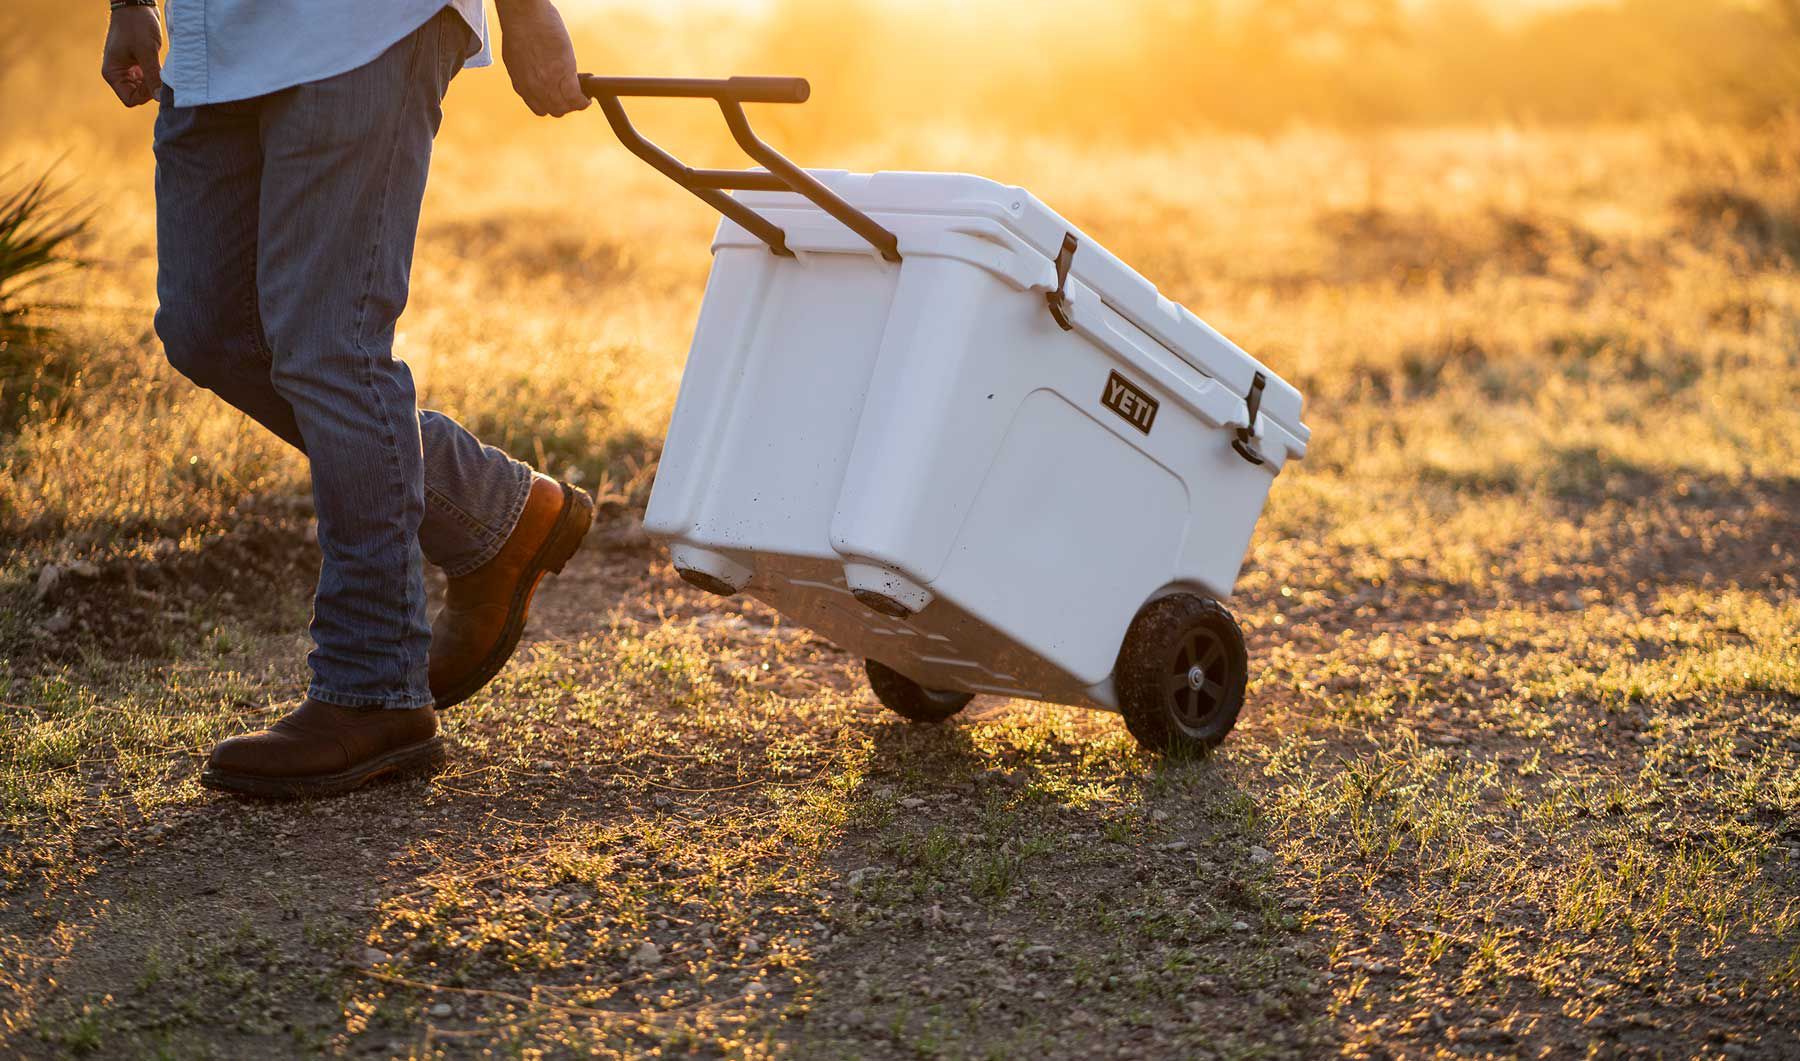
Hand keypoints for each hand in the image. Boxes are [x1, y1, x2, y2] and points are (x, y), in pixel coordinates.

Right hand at [101, 5, 163, 106]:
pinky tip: (160, 65)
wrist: (136, 5)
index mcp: (112, 73)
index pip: (130, 99)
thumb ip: (152, 76)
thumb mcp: (146, 51)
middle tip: (159, 73)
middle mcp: (118, 73)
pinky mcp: (137, 64)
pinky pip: (147, 79)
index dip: (145, 95)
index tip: (155, 82)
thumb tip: (159, 98)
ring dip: (154, 82)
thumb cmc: (136, 25)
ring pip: (144, 88)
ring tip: (159, 66)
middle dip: (150, 89)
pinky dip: (155, 76)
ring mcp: (127, 69)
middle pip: (137, 96)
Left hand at [496, 0, 588, 116]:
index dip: (552, 106)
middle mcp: (534, 88)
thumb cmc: (519, 27)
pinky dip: (584, 101)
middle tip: (574, 97)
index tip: (559, 99)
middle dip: (566, 106)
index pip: (539, 108)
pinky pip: (576, 98)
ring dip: (576, 104)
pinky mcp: (564, 74)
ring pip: (566, 107)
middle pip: (554, 110)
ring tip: (582, 97)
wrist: (524, 16)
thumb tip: (538, 74)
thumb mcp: (517, 57)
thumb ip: (527, 71)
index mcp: (521, 84)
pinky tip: (588, 97)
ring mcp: (549, 83)